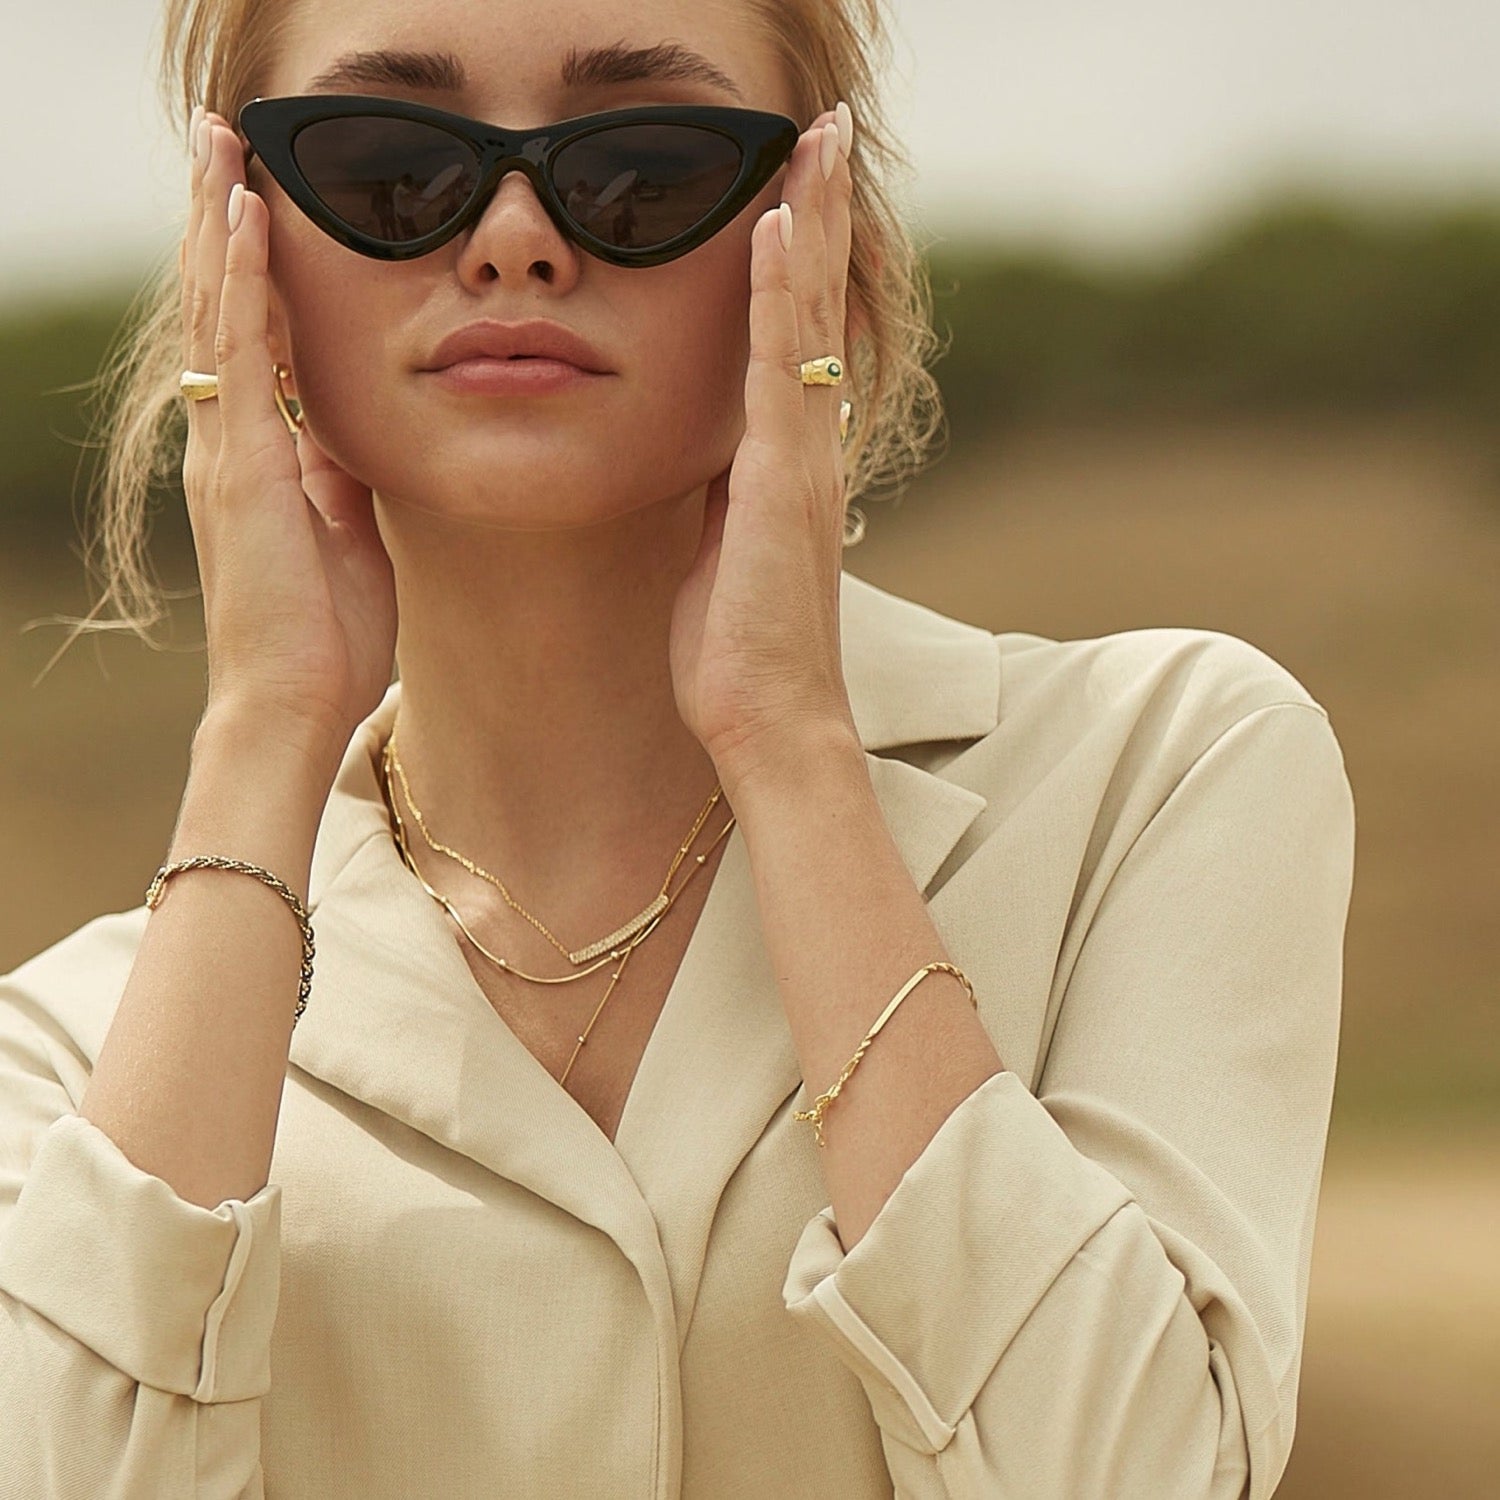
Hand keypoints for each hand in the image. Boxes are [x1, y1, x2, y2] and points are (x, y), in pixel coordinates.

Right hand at [180, 109, 397, 749]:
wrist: (292, 704)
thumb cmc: (325, 637)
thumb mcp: (349, 538)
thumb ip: (341, 480)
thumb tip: (353, 433)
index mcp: (257, 459)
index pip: (251, 342)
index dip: (252, 272)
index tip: (259, 205)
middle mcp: (229, 443)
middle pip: (222, 309)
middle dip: (223, 223)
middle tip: (223, 142)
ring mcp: (228, 451)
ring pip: (219, 312)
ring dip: (223, 225)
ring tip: (223, 147)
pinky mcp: (242, 467)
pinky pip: (241, 354)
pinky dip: (244, 281)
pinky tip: (249, 219)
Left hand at [668, 106, 860, 790]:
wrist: (772, 725)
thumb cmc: (739, 654)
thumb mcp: (720, 555)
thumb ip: (722, 497)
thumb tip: (707, 460)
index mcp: (793, 465)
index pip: (802, 338)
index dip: (802, 261)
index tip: (797, 187)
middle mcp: (812, 449)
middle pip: (821, 306)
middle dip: (822, 212)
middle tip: (826, 127)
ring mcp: (803, 463)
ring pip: (811, 318)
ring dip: (812, 223)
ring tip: (815, 139)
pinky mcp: (779, 486)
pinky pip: (779, 371)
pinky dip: (779, 295)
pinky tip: (774, 227)